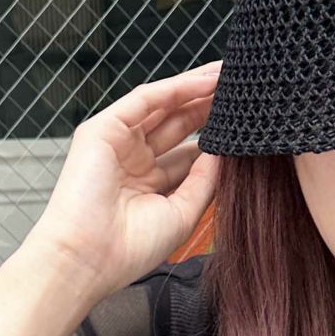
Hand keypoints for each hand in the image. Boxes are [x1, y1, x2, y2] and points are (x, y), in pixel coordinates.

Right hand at [24, 61, 222, 297]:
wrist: (89, 258)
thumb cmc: (130, 248)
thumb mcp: (183, 212)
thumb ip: (205, 180)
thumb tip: (227, 151)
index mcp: (150, 185)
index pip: (188, 153)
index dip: (216, 136)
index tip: (245, 124)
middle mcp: (134, 161)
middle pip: (178, 124)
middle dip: (208, 105)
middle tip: (242, 90)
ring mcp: (118, 143)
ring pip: (163, 106)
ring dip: (196, 89)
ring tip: (229, 77)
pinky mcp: (103, 129)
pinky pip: (146, 100)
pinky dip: (176, 88)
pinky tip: (206, 81)